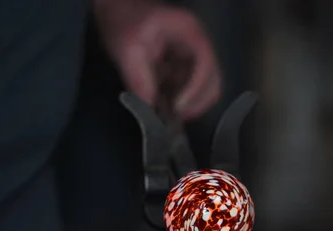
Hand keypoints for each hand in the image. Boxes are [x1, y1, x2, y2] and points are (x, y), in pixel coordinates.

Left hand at [96, 2, 221, 119]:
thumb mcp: (127, 48)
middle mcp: (198, 46)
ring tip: (167, 113)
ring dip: (189, 105)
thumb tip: (149, 107)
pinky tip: (163, 107)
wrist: (119, 13)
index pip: (205, 64)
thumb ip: (138, 77)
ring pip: (205, 90)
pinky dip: (180, 103)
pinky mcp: (185, 69)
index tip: (177, 107)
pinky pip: (191, 92)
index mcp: (190, 33)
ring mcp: (193, 58)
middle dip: (197, 103)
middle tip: (174, 117)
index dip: (196, 89)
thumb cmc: (124, 22)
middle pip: (213, 80)